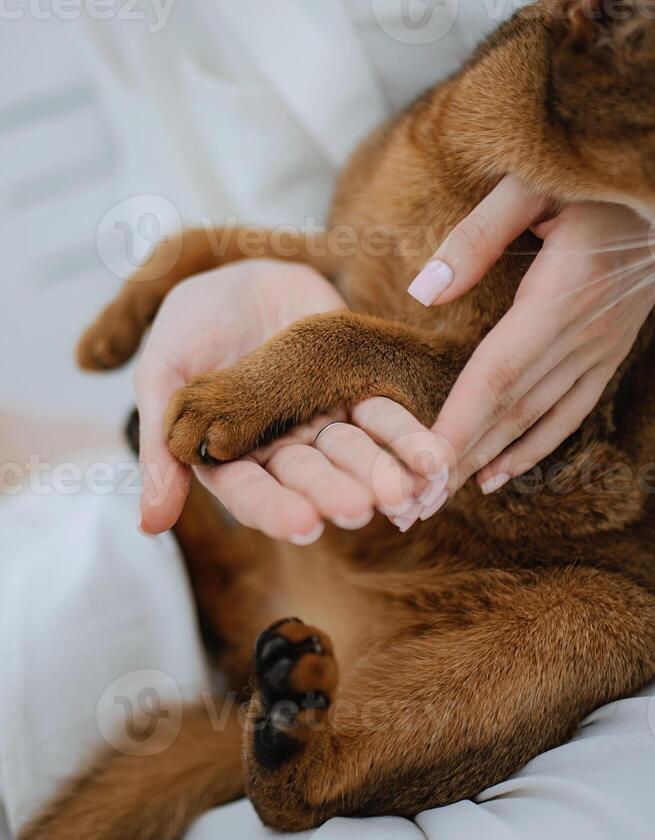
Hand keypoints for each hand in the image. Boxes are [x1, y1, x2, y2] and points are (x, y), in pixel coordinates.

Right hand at [137, 260, 443, 539]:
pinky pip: (382, 416)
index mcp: (230, 457)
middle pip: (309, 476)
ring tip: (406, 489)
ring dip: (379, 472)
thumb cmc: (189, 328)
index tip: (303, 524)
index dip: (275, 507)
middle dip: (336, 492)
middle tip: (362, 508)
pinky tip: (431, 457)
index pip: (251, 492)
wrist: (238, 276)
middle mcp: (280, 452)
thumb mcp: (161, 376)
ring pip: (352, 453)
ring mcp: (321, 423)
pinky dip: (406, 436)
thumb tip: (149, 525)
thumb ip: (161, 446)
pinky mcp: (355, 391)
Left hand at [408, 177, 654, 497]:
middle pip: (509, 411)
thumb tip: (423, 293)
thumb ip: (478, 236)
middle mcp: (581, 336)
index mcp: (560, 296)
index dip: (459, 424)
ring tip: (443, 499)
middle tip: (414, 505)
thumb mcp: (535, 185)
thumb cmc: (598, 177)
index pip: (497, 375)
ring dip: (488, 463)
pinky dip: (533, 449)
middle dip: (460, 460)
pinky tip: (499, 474)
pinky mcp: (607, 354)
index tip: (423, 465)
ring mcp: (599, 350)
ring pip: (536, 421)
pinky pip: (568, 414)